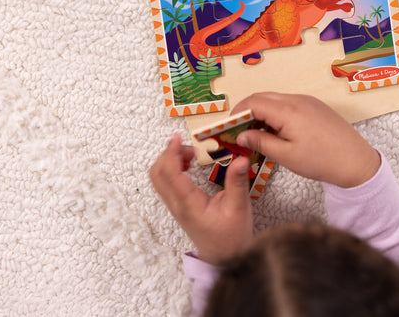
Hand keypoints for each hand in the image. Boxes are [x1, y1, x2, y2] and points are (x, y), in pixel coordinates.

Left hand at [148, 133, 253, 264]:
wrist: (224, 259)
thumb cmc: (231, 236)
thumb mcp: (239, 208)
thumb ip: (237, 183)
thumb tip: (241, 159)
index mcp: (188, 205)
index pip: (170, 174)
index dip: (171, 153)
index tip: (177, 138)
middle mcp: (177, 205)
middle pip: (157, 174)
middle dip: (168, 154)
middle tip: (188, 146)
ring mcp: (175, 207)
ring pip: (158, 178)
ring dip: (169, 161)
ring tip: (190, 155)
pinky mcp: (178, 207)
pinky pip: (165, 184)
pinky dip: (171, 169)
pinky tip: (188, 165)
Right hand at [232, 92, 380, 187]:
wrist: (356, 161)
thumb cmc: (322, 161)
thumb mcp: (286, 156)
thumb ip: (261, 142)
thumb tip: (242, 134)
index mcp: (287, 110)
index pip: (253, 103)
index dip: (237, 113)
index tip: (227, 127)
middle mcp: (296, 99)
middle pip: (262, 97)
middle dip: (246, 111)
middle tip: (237, 130)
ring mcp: (307, 101)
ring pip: (275, 100)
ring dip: (261, 112)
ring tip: (255, 133)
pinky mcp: (314, 106)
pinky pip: (288, 103)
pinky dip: (275, 113)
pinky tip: (275, 131)